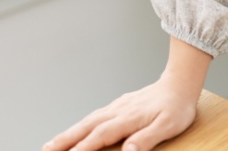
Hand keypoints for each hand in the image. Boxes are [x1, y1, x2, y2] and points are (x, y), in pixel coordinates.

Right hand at [41, 77, 197, 150]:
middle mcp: (118, 111)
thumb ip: (147, 138)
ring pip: (88, 120)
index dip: (83, 148)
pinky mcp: (119, 105)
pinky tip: (76, 130)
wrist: (180, 83)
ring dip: (69, 132)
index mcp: (129, 118)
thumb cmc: (177, 106)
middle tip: (47, 149)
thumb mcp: (168, 125)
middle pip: (87, 127)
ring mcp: (117, 107)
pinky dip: (81, 125)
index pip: (100, 136)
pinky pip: (95, 116)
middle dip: (66, 139)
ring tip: (52, 144)